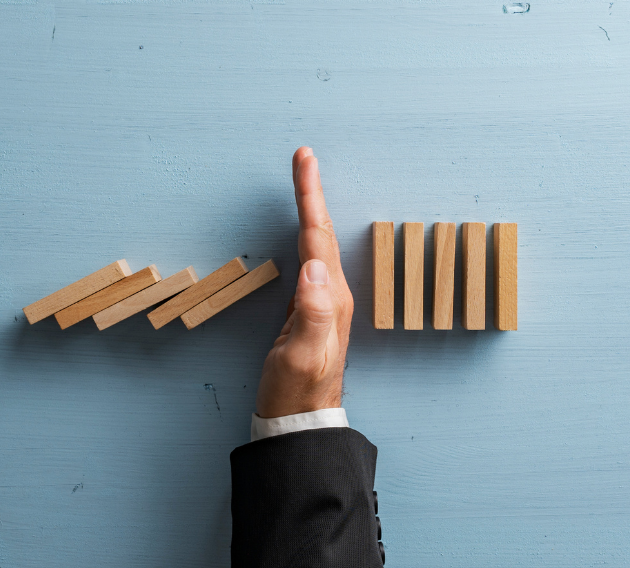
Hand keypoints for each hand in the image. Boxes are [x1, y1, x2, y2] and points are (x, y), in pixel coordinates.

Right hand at [256, 147, 353, 417]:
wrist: (299, 418)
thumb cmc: (296, 390)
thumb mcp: (302, 354)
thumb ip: (312, 312)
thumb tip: (314, 266)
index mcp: (330, 296)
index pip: (318, 236)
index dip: (310, 196)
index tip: (304, 160)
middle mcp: (332, 293)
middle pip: (321, 231)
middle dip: (312, 192)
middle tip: (304, 157)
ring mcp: (323, 300)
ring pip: (316, 242)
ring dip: (310, 208)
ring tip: (304, 181)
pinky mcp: (310, 308)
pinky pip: (309, 259)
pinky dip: (304, 234)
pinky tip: (303, 230)